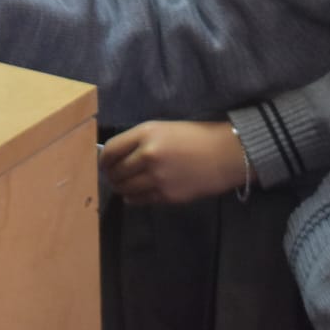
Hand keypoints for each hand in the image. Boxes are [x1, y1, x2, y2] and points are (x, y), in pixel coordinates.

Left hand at [100, 120, 248, 204]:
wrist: (225, 154)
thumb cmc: (195, 136)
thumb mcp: (163, 129)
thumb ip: (139, 141)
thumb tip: (117, 156)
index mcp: (146, 133)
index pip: (111, 150)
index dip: (104, 159)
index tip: (104, 163)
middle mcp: (148, 155)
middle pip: (116, 171)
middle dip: (111, 175)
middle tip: (113, 176)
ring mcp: (157, 177)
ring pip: (125, 188)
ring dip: (121, 188)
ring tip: (123, 185)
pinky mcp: (166, 195)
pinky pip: (139, 200)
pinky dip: (133, 198)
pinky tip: (136, 194)